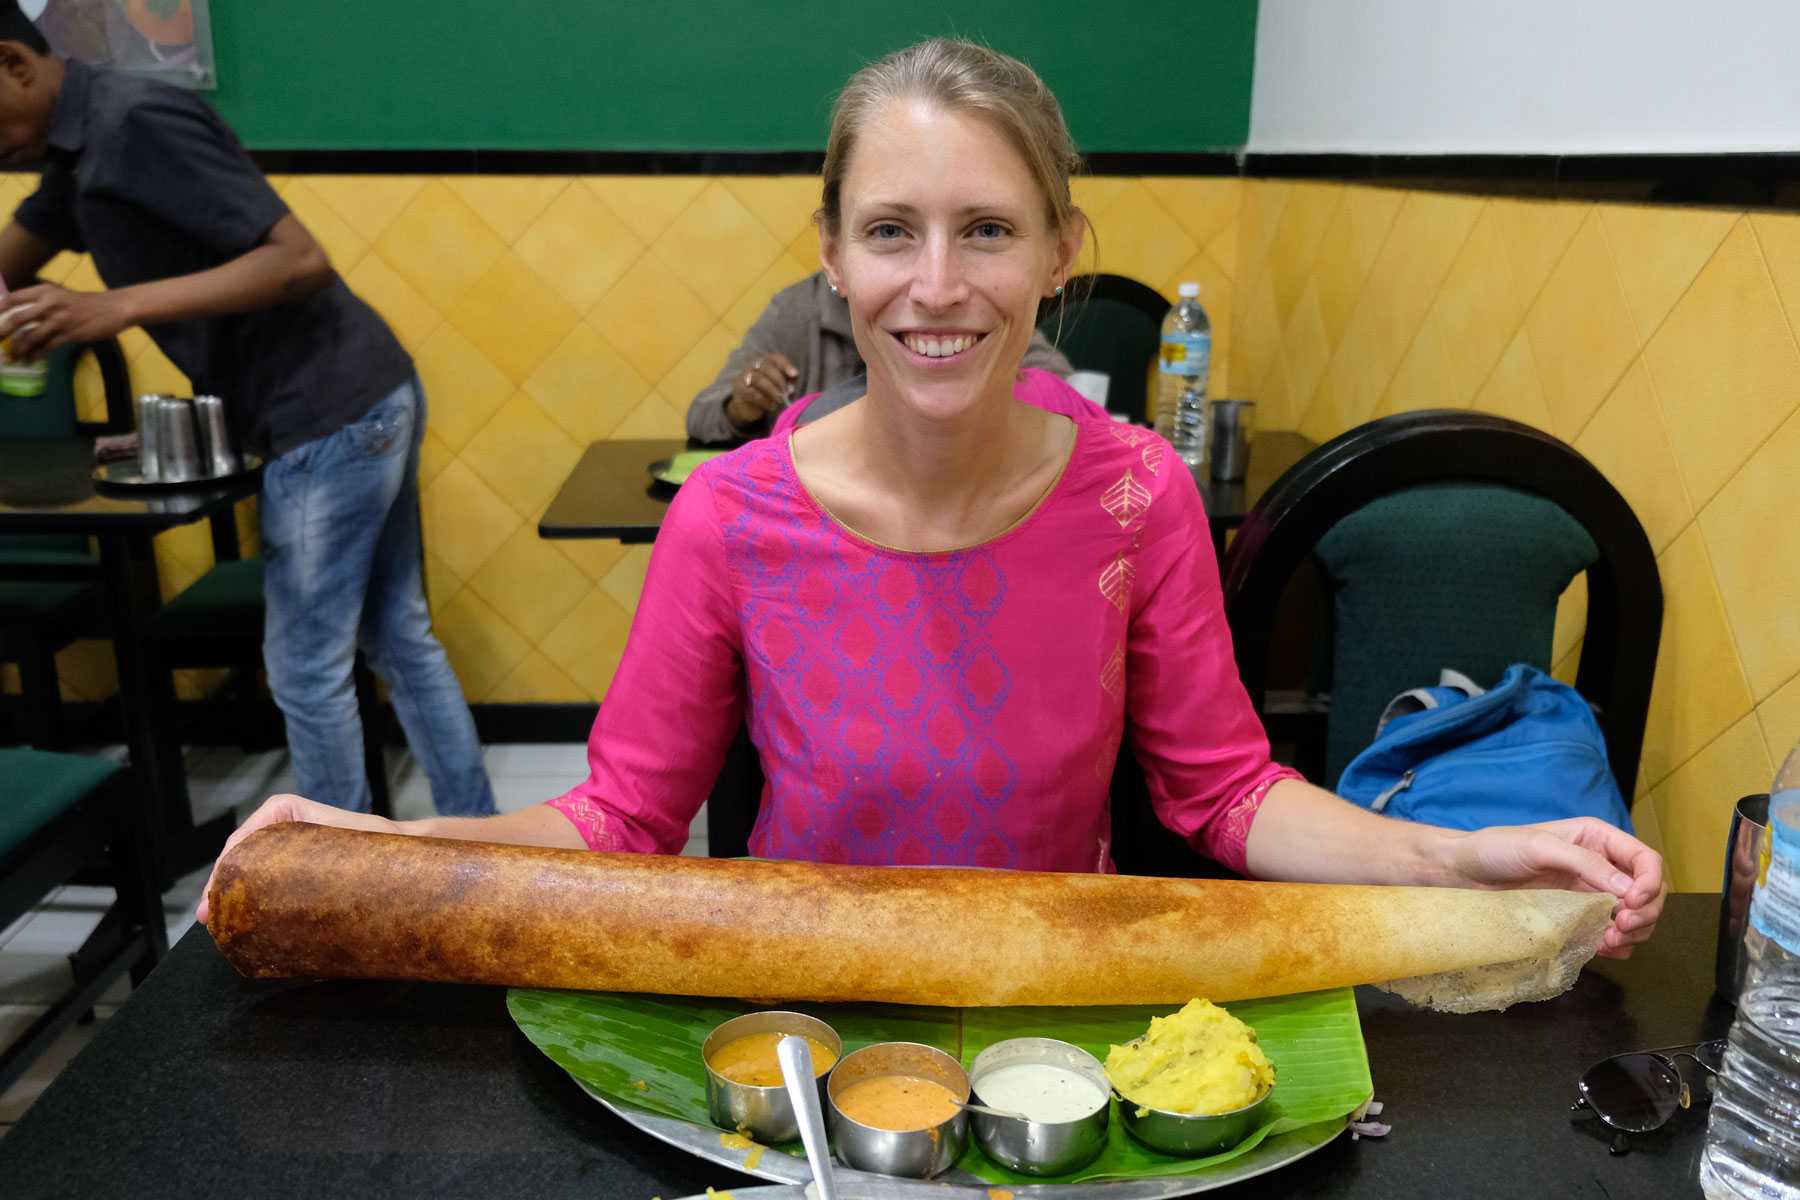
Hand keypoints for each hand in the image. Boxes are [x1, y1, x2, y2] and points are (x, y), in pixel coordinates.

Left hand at [0, 283, 135, 360]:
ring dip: (17, 350)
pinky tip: (30, 360)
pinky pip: (46, 346)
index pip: (12, 299)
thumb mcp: (61, 297)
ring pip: (30, 337)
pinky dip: (36, 355)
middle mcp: (49, 303)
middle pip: (16, 319)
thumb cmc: (88, 304)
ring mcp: (59, 319)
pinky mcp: (69, 333)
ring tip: (10, 358)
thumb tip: (21, 320)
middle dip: (1, 333)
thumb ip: (42, 305)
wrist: (115, 308)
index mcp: (44, 291)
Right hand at [195, 793, 397, 924]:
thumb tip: (319, 879)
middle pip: (240, 854)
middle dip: (222, 883)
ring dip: (231, 895)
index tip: (219, 888)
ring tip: (214, 921)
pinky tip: (238, 919)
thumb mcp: (360, 841)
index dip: (229, 860)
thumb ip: (338, 849)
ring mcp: (285, 851)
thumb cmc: (386, 844)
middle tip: (207, 914)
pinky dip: (248, 898)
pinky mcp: (290, 872)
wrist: (408, 856)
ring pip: (247, 869)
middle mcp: (285, 828)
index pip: (249, 833)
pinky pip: (262, 881)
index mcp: (294, 811)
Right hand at [724, 352, 797, 428]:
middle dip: (779, 380)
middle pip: (766, 368)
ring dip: (773, 390)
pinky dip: (766, 401)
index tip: (795, 374)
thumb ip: (785, 383)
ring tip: (780, 400)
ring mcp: (743, 378)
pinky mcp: (739, 391)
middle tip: (787, 391)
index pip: (775, 358)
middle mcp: (752, 367)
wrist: (746, 407)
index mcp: (763, 362)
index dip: (785, 365)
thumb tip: (791, 388)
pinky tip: (772, 406)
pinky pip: (754, 394)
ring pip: (759, 380)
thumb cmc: (764, 393)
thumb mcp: (776, 386)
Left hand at [1444, 817, 1665, 958]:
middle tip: (1624, 926)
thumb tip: (1627, 889)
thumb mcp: (1540, 846)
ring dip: (1634, 932)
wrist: (1464, 873)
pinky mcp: (1578, 918)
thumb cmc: (1496, 849)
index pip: (1645, 860)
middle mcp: (1600, 867)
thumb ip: (1585, 863)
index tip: (1633, 902)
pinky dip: (1617, 945)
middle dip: (1646, 911)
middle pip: (1648, 892)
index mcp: (1597, 840)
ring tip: (1612, 939)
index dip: (1650, 882)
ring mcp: (1591, 895)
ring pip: (1636, 917)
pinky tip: (1602, 946)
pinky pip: (1612, 936)